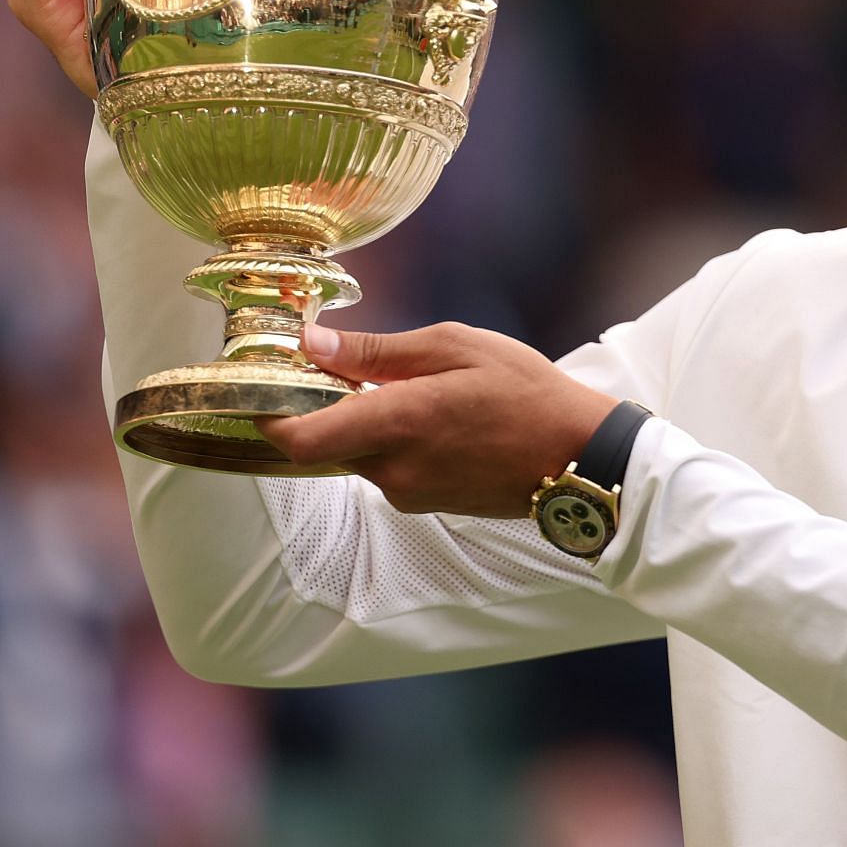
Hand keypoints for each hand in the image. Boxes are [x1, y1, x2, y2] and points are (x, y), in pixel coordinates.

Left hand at [259, 322, 619, 516]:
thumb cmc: (524, 391)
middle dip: (325, 407)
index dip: (270, 415)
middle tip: (344, 366)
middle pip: (325, 443)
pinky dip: (393, 441)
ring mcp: (409, 492)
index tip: (269, 384)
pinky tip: (433, 415)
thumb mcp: (455, 346)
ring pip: (358, 454)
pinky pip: (389, 468)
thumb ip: (378, 349)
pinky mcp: (426, 503)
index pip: (299, 439)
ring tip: (408, 386)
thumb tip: (312, 343)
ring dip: (365, 422)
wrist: (577, 455)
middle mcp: (393, 468)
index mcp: (397, 422)